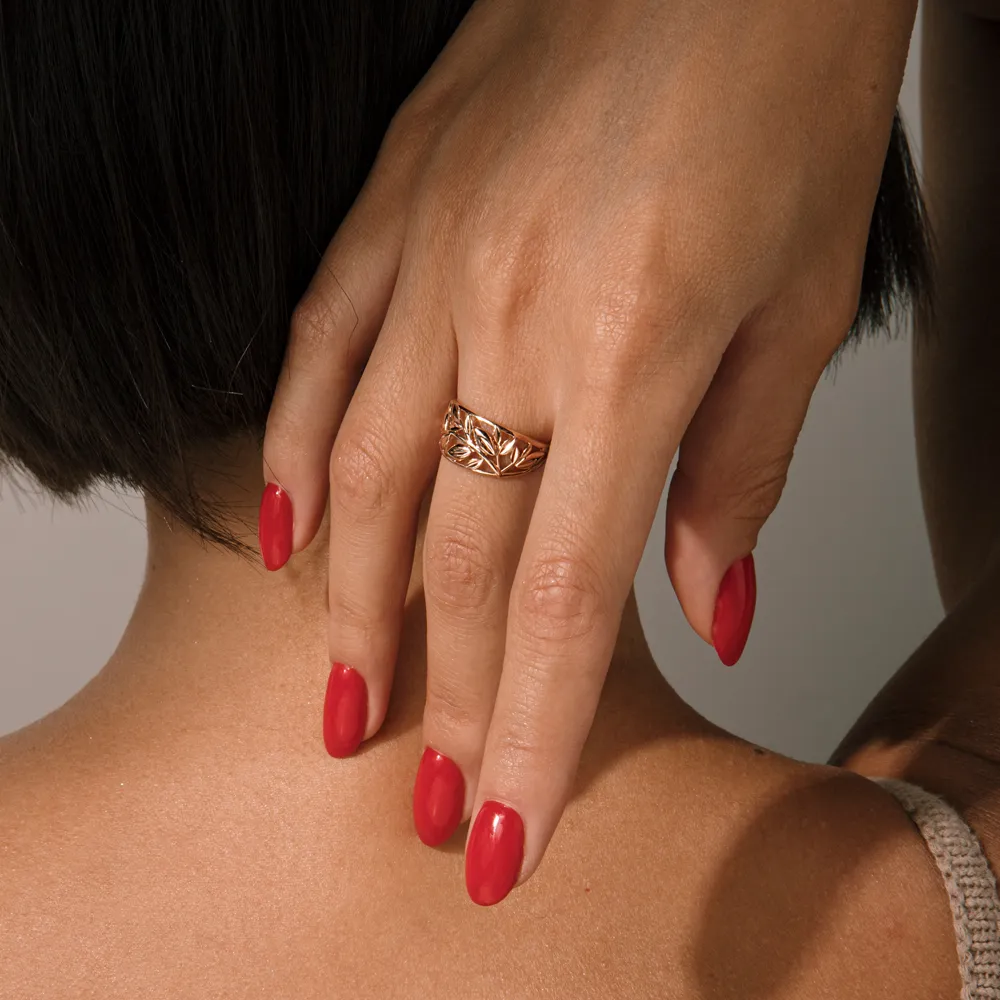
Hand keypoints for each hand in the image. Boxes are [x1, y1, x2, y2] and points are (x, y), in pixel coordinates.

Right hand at [261, 0, 918, 902]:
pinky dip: (289, 450)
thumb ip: (740, 471)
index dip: (537, 736)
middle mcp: (510, 314)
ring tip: (341, 704)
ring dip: (352, 608)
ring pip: (365, 472)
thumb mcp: (804, 301)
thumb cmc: (783, 94)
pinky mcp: (393, 206)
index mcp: (636, 349)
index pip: (572, 602)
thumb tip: (710, 607)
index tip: (507, 834)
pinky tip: (280, 532)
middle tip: (430, 799)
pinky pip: (315, 347)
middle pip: (465, 560)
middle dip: (452, 700)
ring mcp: (434, 257)